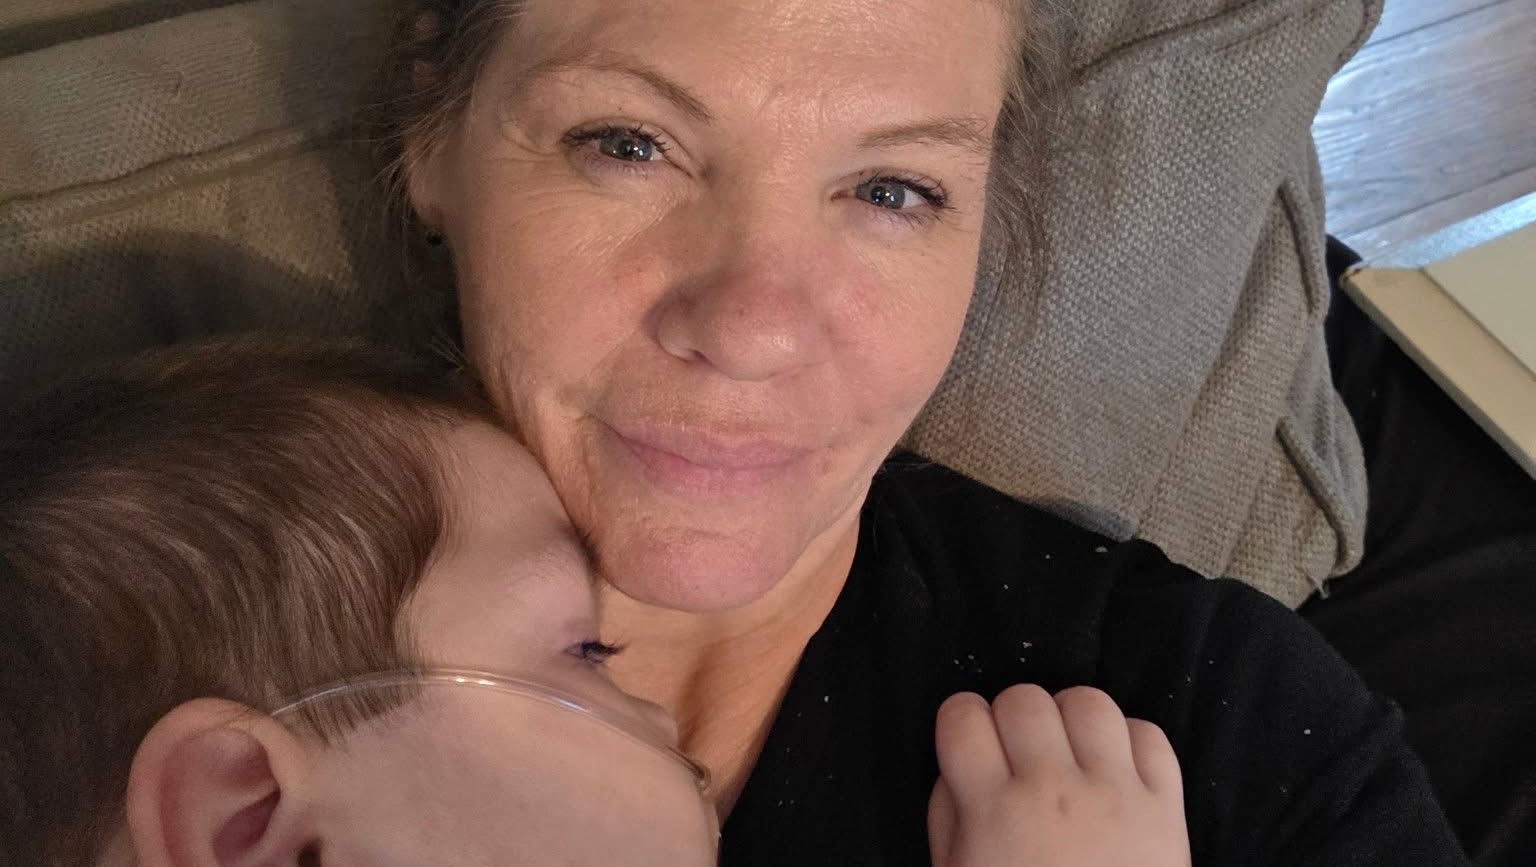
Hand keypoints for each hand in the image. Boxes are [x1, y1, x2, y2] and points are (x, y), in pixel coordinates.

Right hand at [928, 685, 1189, 866]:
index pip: (962, 715)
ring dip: (1070, 720)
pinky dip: (1129, 741)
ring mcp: (1115, 793)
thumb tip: (958, 767)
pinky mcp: (1165, 805)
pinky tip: (1113, 770)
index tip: (969, 741)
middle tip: (1018, 756)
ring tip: (1068, 754)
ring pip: (1087, 701)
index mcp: (994, 811)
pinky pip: (1149, 734)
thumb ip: (948, 816)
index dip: (960, 722)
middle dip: (1013, 719)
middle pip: (1023, 698)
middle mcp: (1053, 790)